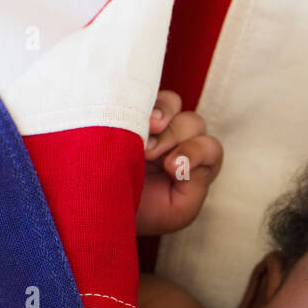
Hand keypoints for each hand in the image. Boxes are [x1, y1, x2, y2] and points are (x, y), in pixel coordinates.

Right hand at [136, 90, 223, 236]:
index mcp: (191, 167)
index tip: (172, 167)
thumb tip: (188, 151)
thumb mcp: (179, 210)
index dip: (197, 151)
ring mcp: (152, 126)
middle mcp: (176, 143)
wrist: (95, 208)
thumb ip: (199, 181)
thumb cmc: (138, 214)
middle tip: (149, 155)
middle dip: (174, 138)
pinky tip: (134, 121)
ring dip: (160, 120)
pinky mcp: (129, 111)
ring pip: (173, 105)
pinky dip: (144, 105)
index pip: (211, 147)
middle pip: (194, 123)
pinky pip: (146, 93)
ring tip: (140, 141)